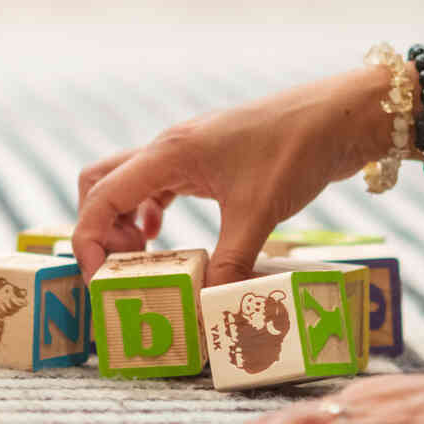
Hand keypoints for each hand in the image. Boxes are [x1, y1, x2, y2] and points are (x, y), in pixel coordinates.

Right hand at [73, 68, 386, 284]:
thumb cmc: (294, 152)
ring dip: (123, 220)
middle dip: (100, 227)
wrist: (334, 118)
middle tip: (123, 266)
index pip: (102, 194)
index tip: (99, 278)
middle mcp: (167, 149)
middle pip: (101, 182)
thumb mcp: (260, 214)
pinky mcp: (204, 159)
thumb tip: (207, 306)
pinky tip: (163, 237)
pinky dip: (148, 212)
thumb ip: (230, 262)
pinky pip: (157, 184)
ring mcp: (185, 152)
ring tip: (143, 258)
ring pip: (128, 183)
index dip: (89, 238)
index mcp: (169, 154)